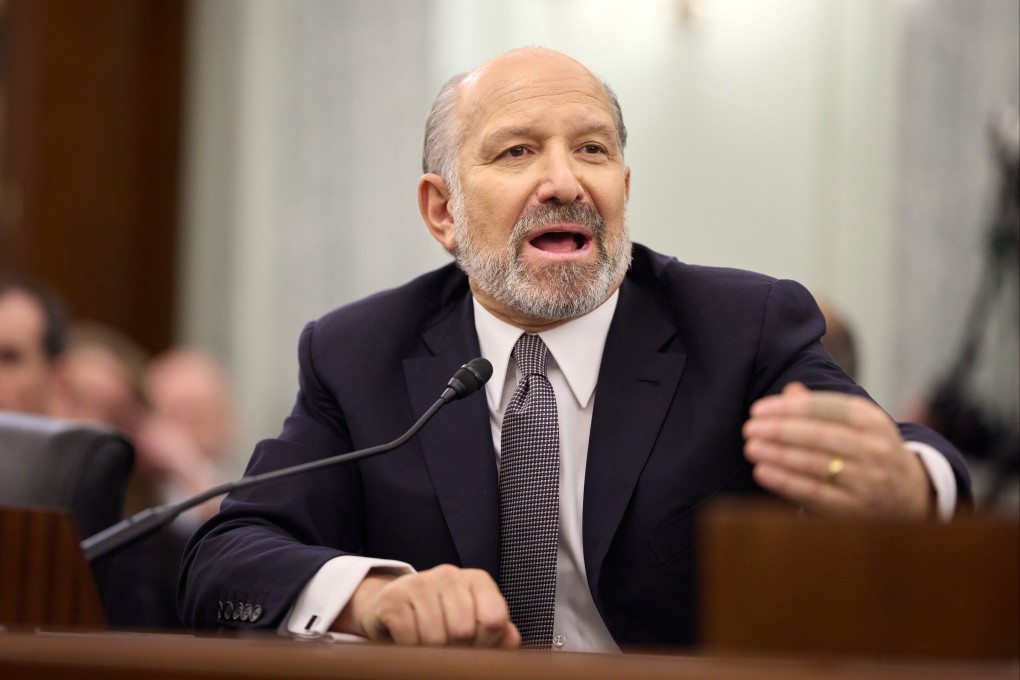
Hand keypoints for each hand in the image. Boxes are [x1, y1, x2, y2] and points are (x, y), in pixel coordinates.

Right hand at [334, 564, 519, 647]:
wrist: (392, 607)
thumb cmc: (440, 617)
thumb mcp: (472, 620)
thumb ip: (497, 630)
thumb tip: (511, 638)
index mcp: (477, 580)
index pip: (494, 619)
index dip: (486, 644)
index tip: (474, 647)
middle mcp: (450, 575)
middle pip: (464, 631)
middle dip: (456, 650)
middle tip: (446, 649)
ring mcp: (420, 582)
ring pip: (436, 637)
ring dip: (430, 651)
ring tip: (426, 645)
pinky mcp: (394, 597)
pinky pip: (409, 637)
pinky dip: (409, 648)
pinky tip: (408, 641)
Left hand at [743, 383, 932, 518]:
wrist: (911, 494)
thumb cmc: (868, 450)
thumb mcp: (856, 424)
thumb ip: (822, 408)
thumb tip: (790, 391)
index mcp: (872, 420)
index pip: (828, 407)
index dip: (791, 408)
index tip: (758, 409)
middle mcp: (874, 448)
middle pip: (820, 435)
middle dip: (780, 430)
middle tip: (749, 428)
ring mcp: (868, 480)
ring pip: (816, 464)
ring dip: (779, 455)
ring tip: (751, 447)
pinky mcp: (856, 508)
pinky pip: (815, 493)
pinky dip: (786, 481)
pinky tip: (763, 472)